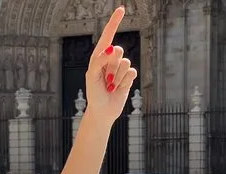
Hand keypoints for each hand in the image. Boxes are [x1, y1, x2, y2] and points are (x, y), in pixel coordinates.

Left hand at [84, 7, 137, 125]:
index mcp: (98, 57)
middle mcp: (110, 60)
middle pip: (118, 51)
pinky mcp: (128, 77)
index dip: (114, 22)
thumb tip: (112, 47)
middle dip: (112, 65)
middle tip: (105, 78)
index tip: (121, 9)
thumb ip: (100, 60)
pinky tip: (118, 88)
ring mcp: (120, 69)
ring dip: (117, 77)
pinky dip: (125, 81)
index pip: (107, 36)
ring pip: (126, 63)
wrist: (102, 111)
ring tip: (110, 86)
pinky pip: (132, 72)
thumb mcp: (92, 76)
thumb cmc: (93, 94)